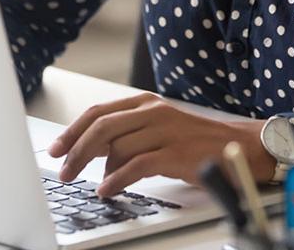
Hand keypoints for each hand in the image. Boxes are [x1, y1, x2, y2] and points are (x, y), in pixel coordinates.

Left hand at [47, 92, 274, 195]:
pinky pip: (137, 165)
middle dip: (76, 149)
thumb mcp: (158, 129)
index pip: (100, 111)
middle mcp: (153, 111)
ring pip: (117, 146)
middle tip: (62, 169)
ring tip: (88, 184)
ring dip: (96, 168)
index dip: (73, 130)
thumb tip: (96, 155)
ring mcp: (165, 130)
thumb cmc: (195, 141)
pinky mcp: (175, 153)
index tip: (56, 148)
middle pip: (102, 126)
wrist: (237, 146)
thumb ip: (128, 136)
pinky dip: (117, 179)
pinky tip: (108, 189)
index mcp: (146, 103)